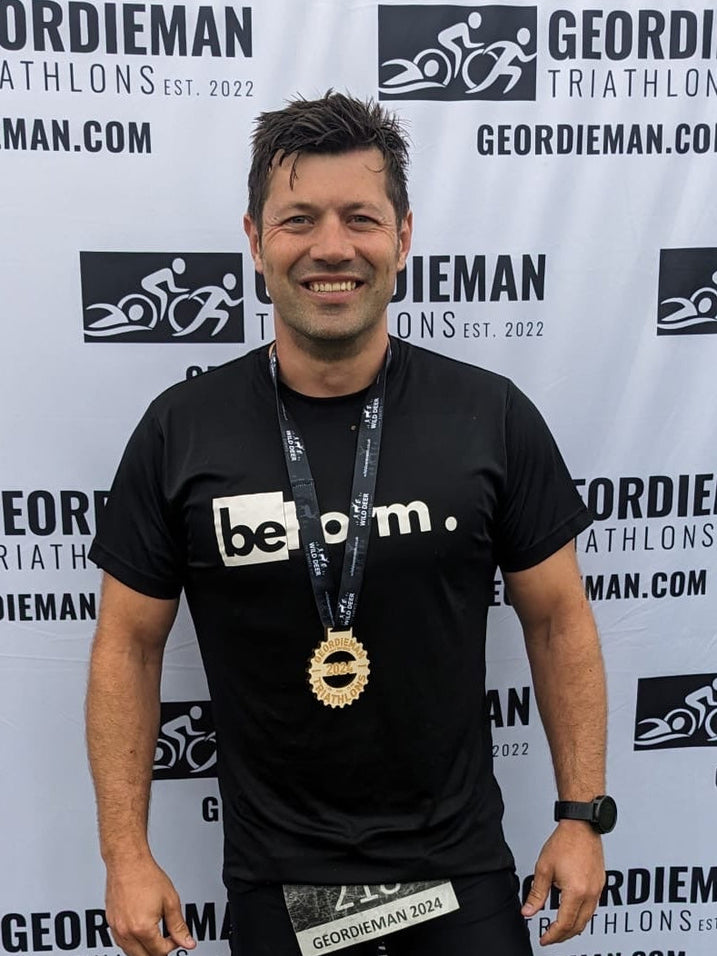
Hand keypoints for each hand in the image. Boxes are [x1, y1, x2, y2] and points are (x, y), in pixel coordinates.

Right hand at [105, 857, 196, 955]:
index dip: (173, 945)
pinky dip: (132, 942)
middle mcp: (126, 932)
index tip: (176, 936)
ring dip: (144, 949)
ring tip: (155, 934)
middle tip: (167, 938)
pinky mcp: (110, 923)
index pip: (160, 952)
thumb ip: (179, 925)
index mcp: (143, 928)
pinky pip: (121, 942)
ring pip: (131, 953)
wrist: (127, 862)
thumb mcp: (170, 901)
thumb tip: (187, 942)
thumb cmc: (146, 875)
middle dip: (158, 950)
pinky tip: (140, 932)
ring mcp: (116, 928)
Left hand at [521, 821, 604, 945]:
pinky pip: (592, 907)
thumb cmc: (564, 842)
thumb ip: (536, 893)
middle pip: (578, 926)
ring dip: (573, 927)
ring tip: (559, 928)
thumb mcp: (544, 868)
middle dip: (563, 936)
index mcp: (576, 891)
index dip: (552, 935)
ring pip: (587, 918)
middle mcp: (590, 893)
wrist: (581, 826)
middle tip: (549, 937)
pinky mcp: (600, 884)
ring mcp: (598, 889)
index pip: (564, 924)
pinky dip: (582, 915)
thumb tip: (528, 912)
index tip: (544, 939)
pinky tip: (573, 912)